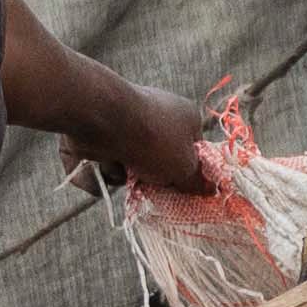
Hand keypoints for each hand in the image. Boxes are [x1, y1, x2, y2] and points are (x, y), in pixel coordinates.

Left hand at [93, 76, 228, 199]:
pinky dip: (98, 171)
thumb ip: (196, 182)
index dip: (187, 170)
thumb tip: (210, 190)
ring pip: (126, 165)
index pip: (192, 149)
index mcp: (184, 116)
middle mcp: (155, 115)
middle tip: (149, 181)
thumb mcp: (184, 168)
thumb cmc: (155, 141)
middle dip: (149, 176)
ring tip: (121, 166)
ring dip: (122, 174)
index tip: (182, 186)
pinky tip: (100, 164)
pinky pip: (100, 164)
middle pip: (156, 160)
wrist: (104, 121)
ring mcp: (123, 123)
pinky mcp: (96, 133)